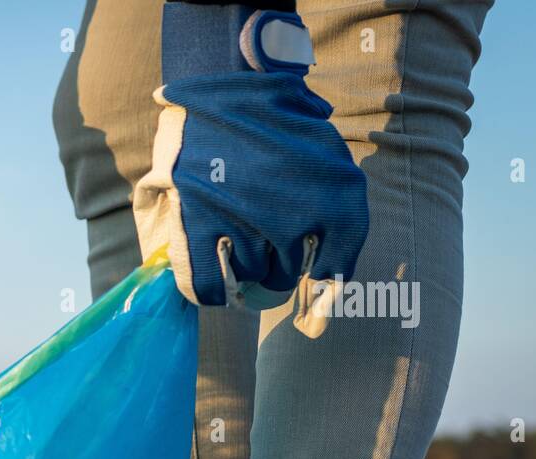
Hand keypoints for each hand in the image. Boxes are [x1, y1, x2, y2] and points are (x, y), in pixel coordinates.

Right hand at [135, 4, 368, 312]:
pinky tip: (216, 287)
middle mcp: (296, 214)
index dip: (321, 277)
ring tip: (237, 247)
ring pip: (251, 276)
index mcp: (336, 193)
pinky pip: (209, 285)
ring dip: (244, 270)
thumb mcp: (321, 141)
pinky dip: (212, 293)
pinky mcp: (199, 227)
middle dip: (277, 268)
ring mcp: (245, 224)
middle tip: (266, 252)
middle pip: (287, 273)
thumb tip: (335, 263)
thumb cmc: (268, 114)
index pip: (336, 264)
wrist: (209, 89)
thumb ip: (335, 192)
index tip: (312, 280)